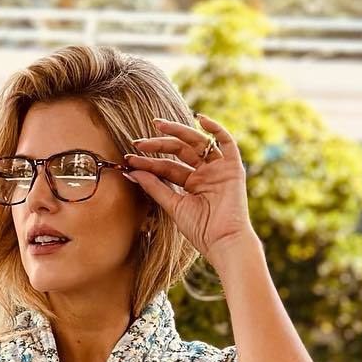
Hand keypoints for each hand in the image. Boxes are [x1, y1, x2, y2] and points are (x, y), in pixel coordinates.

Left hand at [121, 110, 252, 265]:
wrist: (223, 242)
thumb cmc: (200, 230)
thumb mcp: (173, 206)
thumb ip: (155, 187)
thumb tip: (132, 172)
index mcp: (191, 184)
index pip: (166, 167)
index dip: (148, 162)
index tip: (129, 159)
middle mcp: (205, 173)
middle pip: (180, 151)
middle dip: (159, 144)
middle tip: (138, 142)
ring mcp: (218, 169)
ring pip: (197, 142)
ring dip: (178, 131)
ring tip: (157, 125)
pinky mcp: (233, 167)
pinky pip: (226, 142)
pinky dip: (216, 128)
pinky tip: (200, 119)